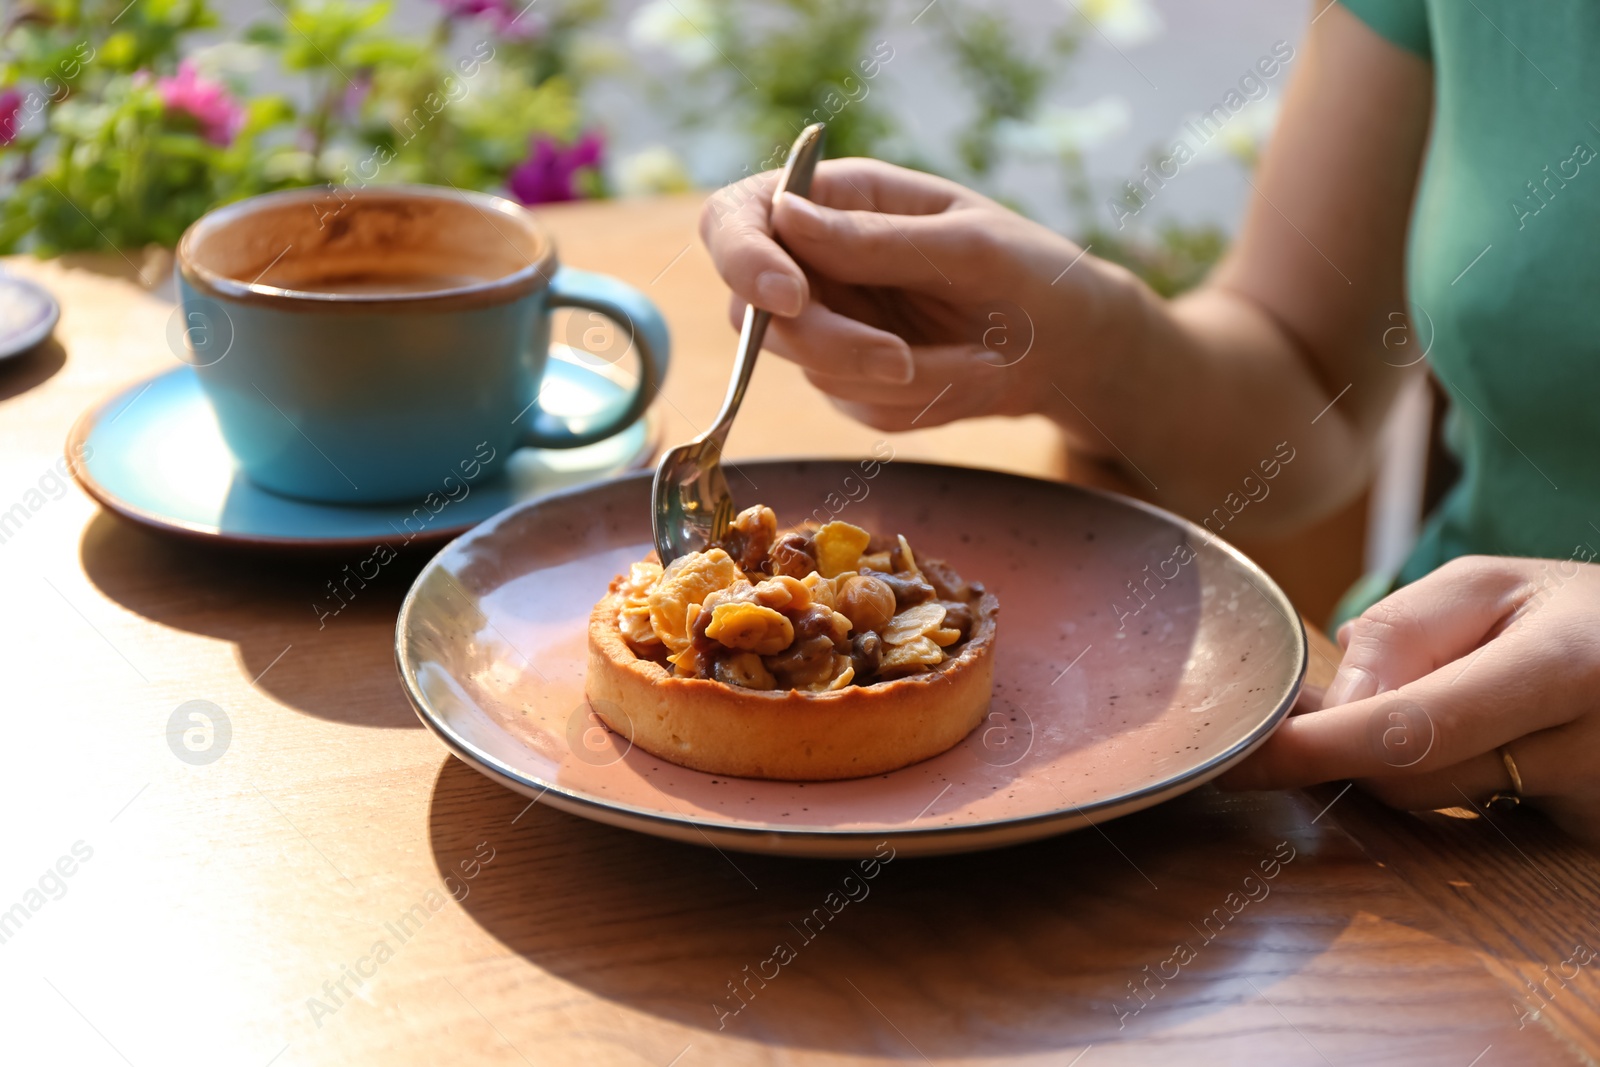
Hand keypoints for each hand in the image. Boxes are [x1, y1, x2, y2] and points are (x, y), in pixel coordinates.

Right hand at [698, 158, 1130, 430]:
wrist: (1071, 348)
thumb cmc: (1031, 273)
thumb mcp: (967, 246)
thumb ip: (875, 239)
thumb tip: (783, 217)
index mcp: (838, 199)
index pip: (738, 216)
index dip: (743, 256)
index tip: (789, 298)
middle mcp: (818, 260)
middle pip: (758, 311)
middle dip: (833, 343)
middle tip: (903, 362)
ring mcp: (830, 322)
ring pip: (810, 366)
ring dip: (896, 377)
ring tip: (982, 361)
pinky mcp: (850, 379)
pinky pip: (854, 403)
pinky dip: (916, 400)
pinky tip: (970, 375)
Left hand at [1219, 555, 1599, 841]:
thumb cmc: (1571, 615)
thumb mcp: (1491, 585)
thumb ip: (1403, 634)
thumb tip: (1333, 705)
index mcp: (1570, 666)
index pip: (1417, 728)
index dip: (1320, 747)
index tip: (1245, 757)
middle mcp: (1595, 750)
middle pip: (1415, 778)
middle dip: (1351, 746)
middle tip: (1325, 705)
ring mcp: (1597, 808)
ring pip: (1441, 807)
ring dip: (1402, 764)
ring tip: (1444, 697)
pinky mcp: (1588, 843)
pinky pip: (1480, 830)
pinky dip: (1451, 786)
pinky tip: (1485, 743)